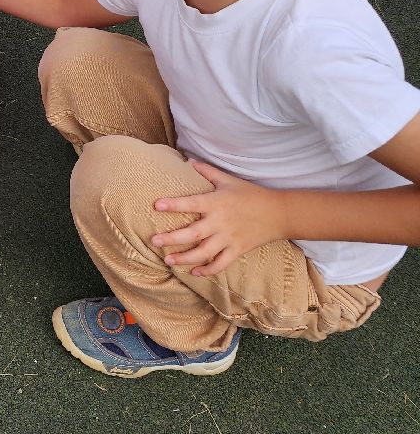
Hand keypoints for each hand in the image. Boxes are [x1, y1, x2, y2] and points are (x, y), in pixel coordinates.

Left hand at [150, 160, 284, 276]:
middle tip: (154, 241)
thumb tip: (188, 160)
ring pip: (204, 252)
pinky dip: (208, 270)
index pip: (191, 203)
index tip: (156, 205)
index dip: (174, 204)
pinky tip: (194, 273)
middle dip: (172, 238)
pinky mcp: (238, 250)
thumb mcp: (228, 180)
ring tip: (168, 261)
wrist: (279, 213)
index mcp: (216, 203)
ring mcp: (229, 238)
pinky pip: (221, 263)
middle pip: (193, 233)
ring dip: (185, 258)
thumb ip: (207, 171)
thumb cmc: (251, 194)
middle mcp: (221, 222)